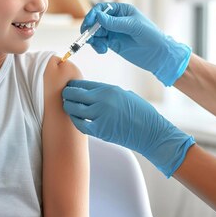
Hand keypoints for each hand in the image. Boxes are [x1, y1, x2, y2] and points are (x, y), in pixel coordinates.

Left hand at [62, 79, 194, 177]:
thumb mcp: (125, 95)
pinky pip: (80, 124)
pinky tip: (75, 118)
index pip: (84, 84)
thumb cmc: (142, 113)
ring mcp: (100, 115)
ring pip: (75, 108)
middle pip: (76, 94)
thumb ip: (109, 93)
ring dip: (69, 106)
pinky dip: (75, 120)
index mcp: (110, 89)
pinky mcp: (100, 130)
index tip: (70, 85)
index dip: (74, 84)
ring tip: (67, 105)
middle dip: (68, 94)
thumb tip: (94, 93)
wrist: (151, 132)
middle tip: (64, 94)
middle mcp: (103, 100)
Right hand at [82, 2, 191, 86]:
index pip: (102, 9)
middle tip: (87, 37)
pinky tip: (102, 50)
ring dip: (92, 39)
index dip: (93, 15)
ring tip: (100, 47)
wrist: (159, 54)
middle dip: (90, 28)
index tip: (88, 24)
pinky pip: (99, 42)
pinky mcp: (113, 44)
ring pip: (95, 32)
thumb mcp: (134, 27)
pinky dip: (97, 46)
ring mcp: (113, 32)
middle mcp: (116, 20)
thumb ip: (115, 23)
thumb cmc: (151, 36)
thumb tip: (97, 16)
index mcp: (122, 11)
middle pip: (95, 21)